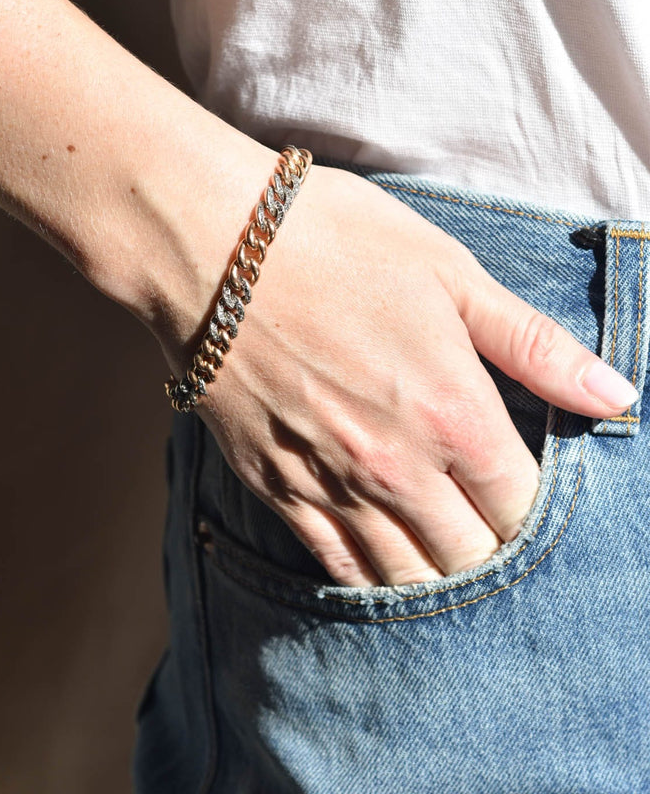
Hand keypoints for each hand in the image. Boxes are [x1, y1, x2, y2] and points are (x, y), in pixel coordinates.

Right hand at [159, 163, 636, 586]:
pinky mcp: (276, 488)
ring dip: (438, 572)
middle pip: (471, 559)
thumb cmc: (335, 240)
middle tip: (490, 519)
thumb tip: (617, 396)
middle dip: (493, 548)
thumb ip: (534, 345)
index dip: (537, 508)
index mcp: (454, 415)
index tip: (529, 487)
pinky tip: (384, 561)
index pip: (524, 508)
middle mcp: (397, 469)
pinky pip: (337, 567)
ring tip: (446, 547)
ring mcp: (332, 486)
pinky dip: (371, 575)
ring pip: (407, 578)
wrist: (209, 243)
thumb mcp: (449, 272)